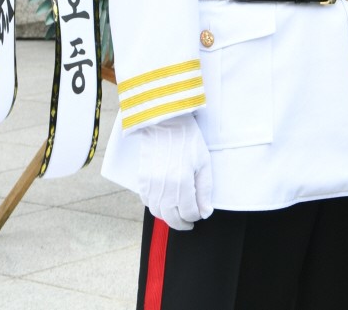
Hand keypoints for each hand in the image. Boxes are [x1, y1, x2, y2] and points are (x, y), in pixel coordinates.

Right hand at [137, 115, 212, 230]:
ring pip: (158, 213)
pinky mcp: (142, 180)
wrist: (165, 122)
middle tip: (188, 223)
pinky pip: (147, 202)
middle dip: (182, 224)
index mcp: (182, 182)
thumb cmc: (187, 139)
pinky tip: (164, 203)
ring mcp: (151, 184)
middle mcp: (164, 187)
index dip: (196, 216)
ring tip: (177, 214)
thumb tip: (205, 212)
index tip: (199, 214)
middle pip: (172, 218)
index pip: (189, 212)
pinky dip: (156, 207)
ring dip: (168, 217)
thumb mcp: (203, 162)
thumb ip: (205, 189)